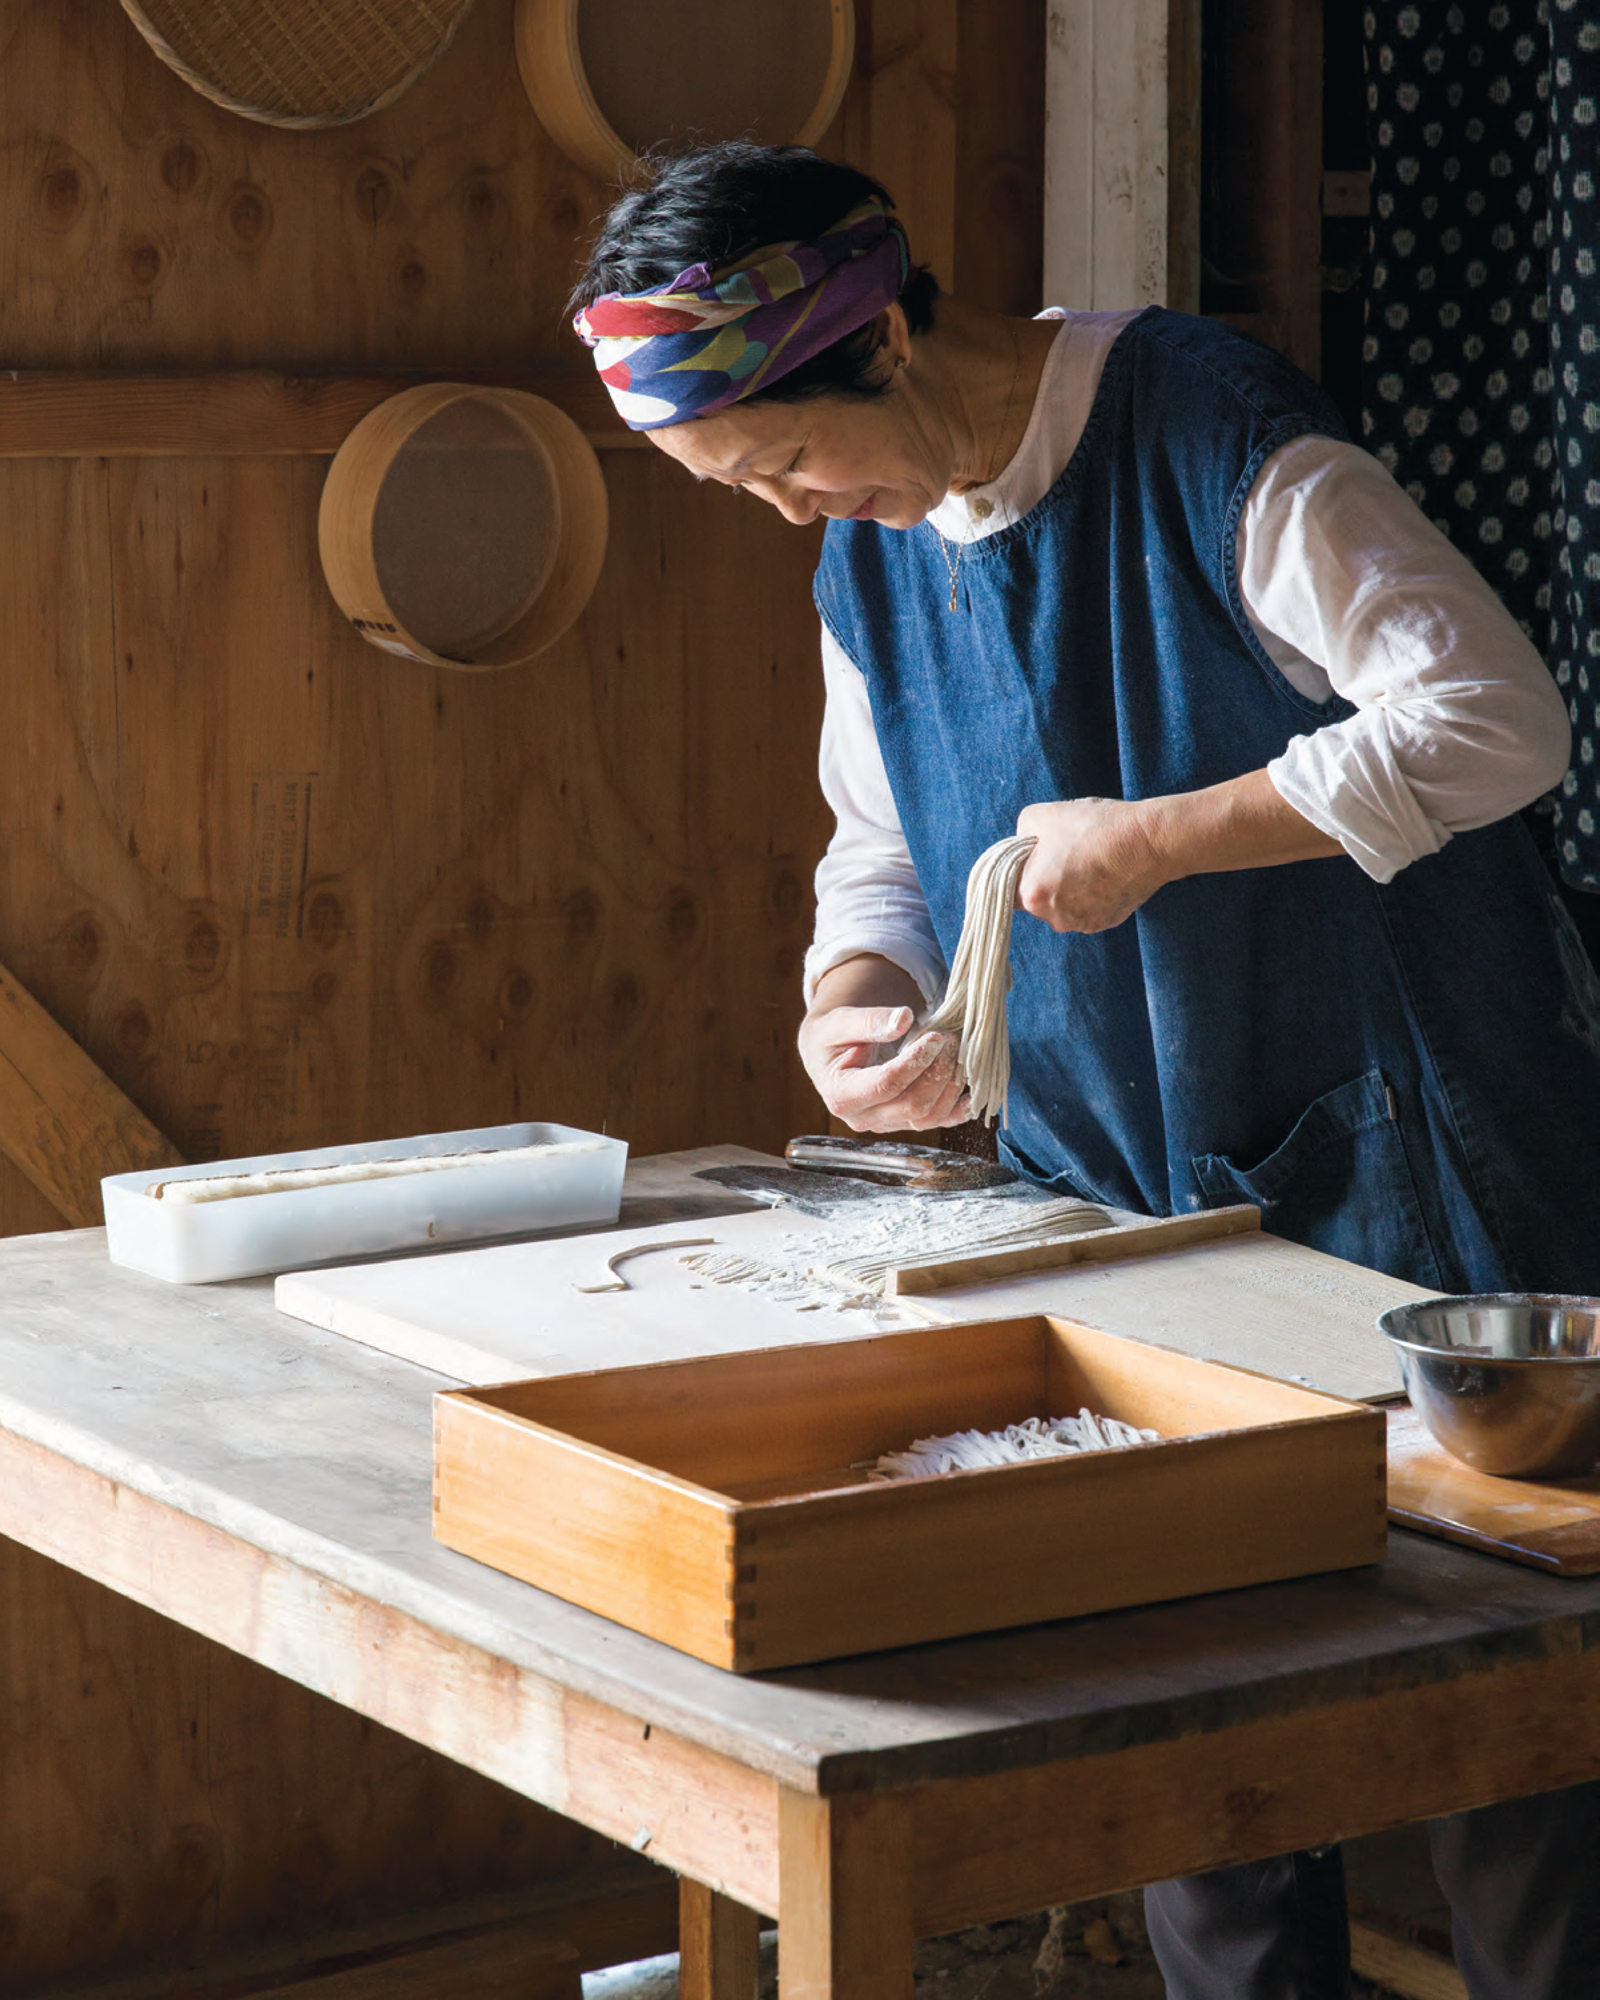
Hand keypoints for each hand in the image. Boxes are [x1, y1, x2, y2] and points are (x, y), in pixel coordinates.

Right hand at [797, 1003, 968, 1131]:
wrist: (831, 1056)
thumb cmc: (833, 1038)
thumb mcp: (840, 1022)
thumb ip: (869, 1021)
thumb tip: (903, 1020)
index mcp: (841, 1095)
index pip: (886, 1084)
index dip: (915, 1062)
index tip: (935, 1037)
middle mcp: (864, 1117)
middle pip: (912, 1105)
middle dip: (937, 1071)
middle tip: (950, 1039)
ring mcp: (887, 1124)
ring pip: (929, 1116)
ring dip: (950, 1085)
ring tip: (957, 1052)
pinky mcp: (905, 1122)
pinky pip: (938, 1122)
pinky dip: (959, 1109)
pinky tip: (972, 1089)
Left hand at [1016, 774, 1340, 932]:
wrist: (1148, 841)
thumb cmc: (1092, 827)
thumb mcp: (1038, 815)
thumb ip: (1019, 836)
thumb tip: (1023, 846)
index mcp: (1030, 896)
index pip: (1008, 887)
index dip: (1021, 867)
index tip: (1034, 852)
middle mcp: (1054, 919)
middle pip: (1037, 898)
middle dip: (1046, 876)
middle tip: (1066, 850)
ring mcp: (1082, 924)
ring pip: (1064, 904)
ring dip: (1070, 886)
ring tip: (1089, 858)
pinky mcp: (1107, 923)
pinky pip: (1089, 907)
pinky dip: (1093, 893)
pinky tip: (1105, 871)